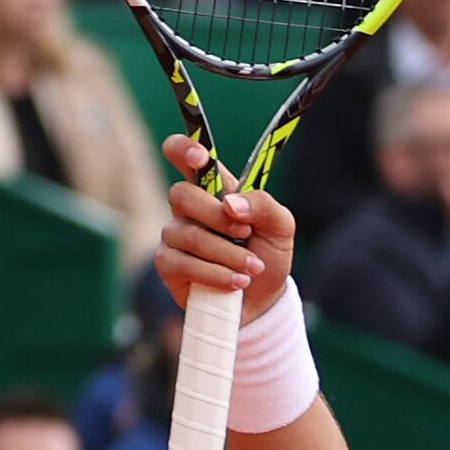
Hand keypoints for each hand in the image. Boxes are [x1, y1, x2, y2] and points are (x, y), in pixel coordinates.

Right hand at [159, 130, 295, 320]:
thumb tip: (231, 204)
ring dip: (227, 254)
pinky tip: (236, 282)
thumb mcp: (281, 227)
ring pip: (188, 234)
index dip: (184, 149)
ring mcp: (174, 235)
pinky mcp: (168, 264)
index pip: (185, 155)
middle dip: (218, 218)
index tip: (199, 158)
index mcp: (215, 189)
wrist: (263, 300)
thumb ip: (263, 205)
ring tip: (252, 268)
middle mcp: (189, 208)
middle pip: (182, 194)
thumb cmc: (267, 255)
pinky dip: (216, 274)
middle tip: (246, 234)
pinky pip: (183, 263)